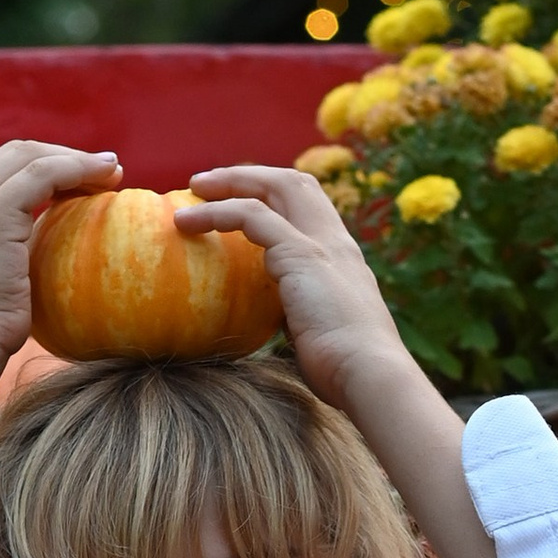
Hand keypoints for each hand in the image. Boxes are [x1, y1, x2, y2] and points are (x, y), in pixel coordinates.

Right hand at [0, 138, 119, 368]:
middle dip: (65, 156)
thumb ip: (8, 238)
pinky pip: (45, 174)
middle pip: (17, 152)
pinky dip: (78, 170)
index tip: (85, 176)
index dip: (48, 163)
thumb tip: (51, 227)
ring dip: (78, 160)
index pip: (2, 164)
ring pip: (33, 157)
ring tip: (113, 173)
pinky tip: (105, 182)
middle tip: (106, 169)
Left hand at [185, 162, 511, 557]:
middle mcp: (337, 244)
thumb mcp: (319, 349)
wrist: (374, 380)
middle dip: (252, 175)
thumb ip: (297, 335)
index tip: (243, 206)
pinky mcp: (301, 255)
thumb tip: (260, 351)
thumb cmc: (351, 383)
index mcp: (346, 262)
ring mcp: (322, 245)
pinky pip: (250, 218)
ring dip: (229, 181)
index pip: (314, 211)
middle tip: (208, 183)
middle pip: (297, 182)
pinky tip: (182, 224)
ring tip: (189, 191)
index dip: (279, 200)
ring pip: (273, 188)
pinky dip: (215, 214)